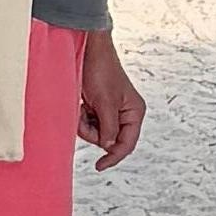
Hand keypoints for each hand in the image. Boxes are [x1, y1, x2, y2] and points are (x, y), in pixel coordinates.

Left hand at [81, 33, 145, 169]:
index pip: (127, 143)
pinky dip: (82, 117)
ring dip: (85, 123)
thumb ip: (108, 128)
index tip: (99, 166)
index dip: (113, 156)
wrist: (88, 49)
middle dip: (93, 131)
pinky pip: (89, 123)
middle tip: (84, 115)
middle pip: (109, 139)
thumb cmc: (101, 71)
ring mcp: (111, 111)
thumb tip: (109, 147)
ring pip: (96, 132)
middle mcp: (125, 113)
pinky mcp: (99, 107)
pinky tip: (81, 103)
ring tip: (82, 106)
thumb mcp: (105, 103)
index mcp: (134, 112)